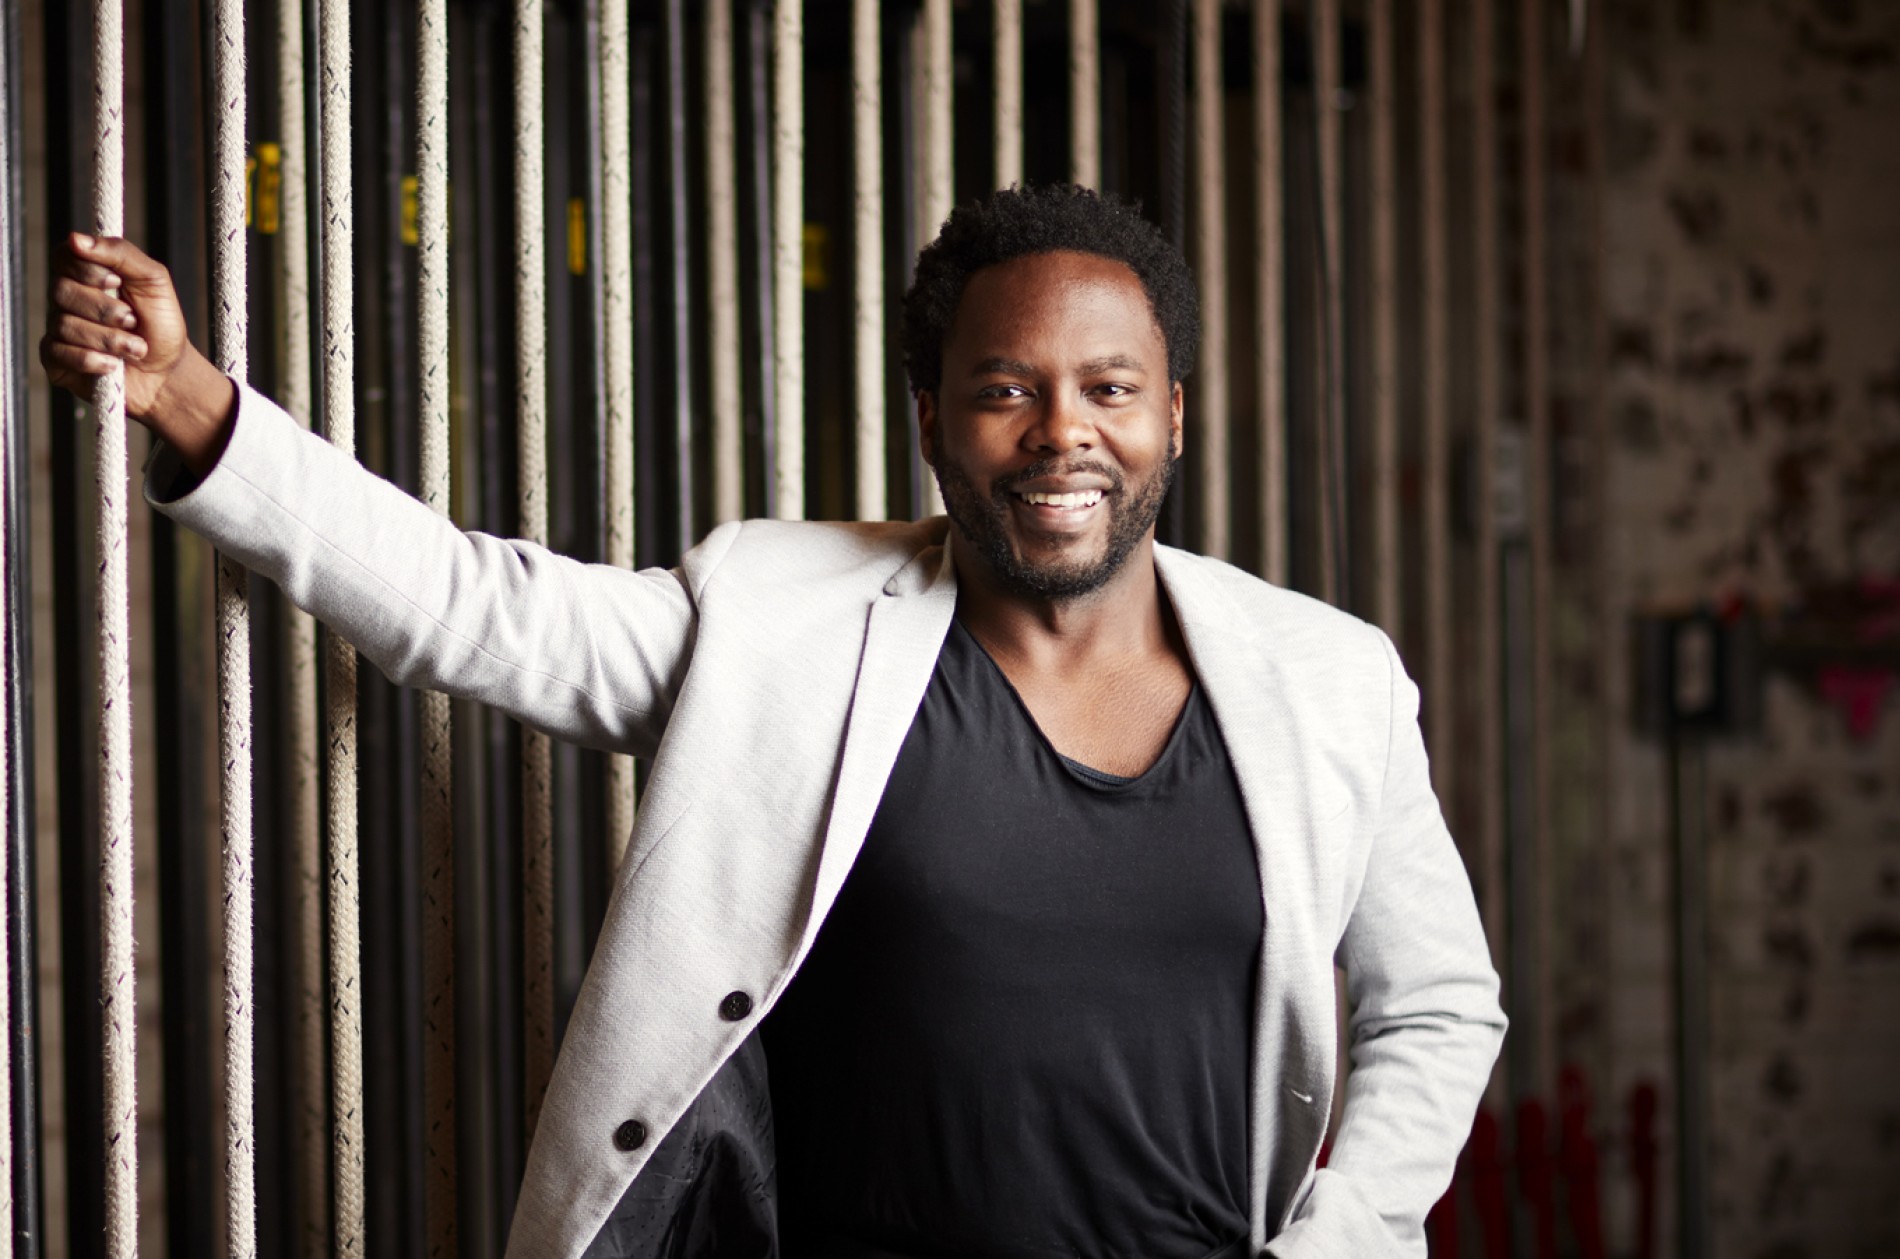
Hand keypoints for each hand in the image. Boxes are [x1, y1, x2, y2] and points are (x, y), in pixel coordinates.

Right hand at [41, 232, 234, 475]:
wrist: (168, 372)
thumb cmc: (160, 323)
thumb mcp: (153, 281)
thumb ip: (122, 254)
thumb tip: (75, 239)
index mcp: (84, 274)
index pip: (65, 257)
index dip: (88, 270)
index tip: (117, 282)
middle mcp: (65, 298)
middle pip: (61, 291)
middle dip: (106, 310)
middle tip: (132, 321)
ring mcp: (57, 329)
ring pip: (64, 324)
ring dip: (109, 339)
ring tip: (136, 347)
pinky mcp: (55, 360)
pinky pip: (59, 352)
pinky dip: (94, 360)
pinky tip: (113, 365)